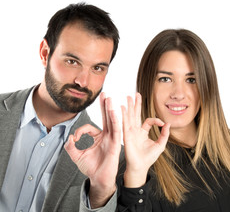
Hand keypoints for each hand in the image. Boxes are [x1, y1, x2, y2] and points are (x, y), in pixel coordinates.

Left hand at [64, 92, 120, 207]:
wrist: (98, 180)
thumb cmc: (91, 168)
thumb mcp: (77, 156)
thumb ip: (70, 147)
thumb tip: (69, 138)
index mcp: (99, 137)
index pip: (90, 127)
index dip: (81, 130)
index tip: (75, 138)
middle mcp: (106, 136)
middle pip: (106, 118)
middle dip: (104, 106)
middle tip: (104, 94)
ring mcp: (112, 140)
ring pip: (112, 122)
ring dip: (110, 110)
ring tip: (109, 99)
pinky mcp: (115, 145)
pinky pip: (116, 131)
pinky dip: (115, 121)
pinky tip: (114, 112)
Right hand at [121, 93, 169, 187]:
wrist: (140, 167)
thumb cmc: (149, 158)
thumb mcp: (160, 145)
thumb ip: (164, 134)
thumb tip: (168, 124)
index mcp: (143, 132)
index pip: (148, 121)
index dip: (156, 120)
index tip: (163, 123)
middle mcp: (136, 130)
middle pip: (136, 114)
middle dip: (135, 104)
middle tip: (135, 94)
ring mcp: (130, 132)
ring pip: (130, 116)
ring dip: (129, 106)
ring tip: (129, 97)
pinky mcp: (126, 135)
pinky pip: (125, 123)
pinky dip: (124, 115)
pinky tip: (122, 108)